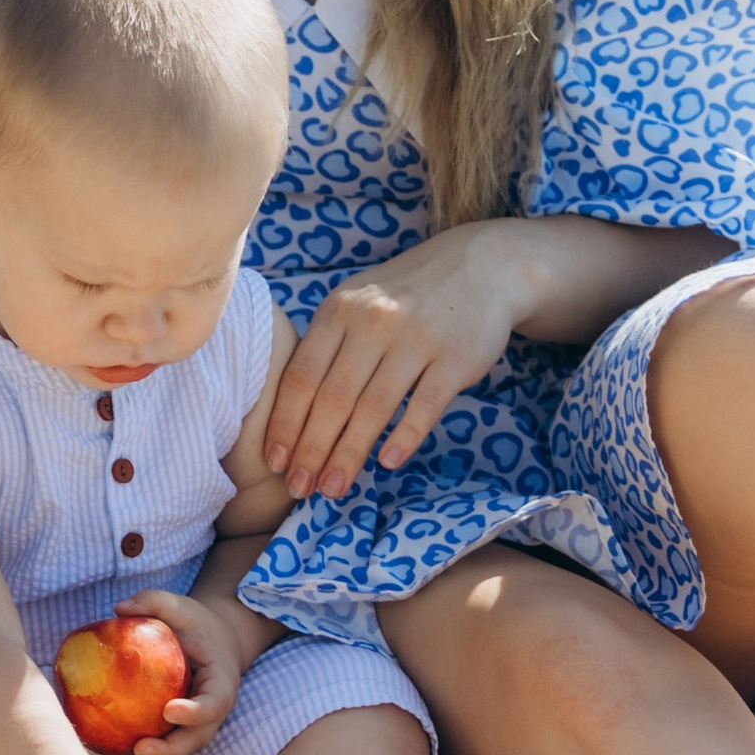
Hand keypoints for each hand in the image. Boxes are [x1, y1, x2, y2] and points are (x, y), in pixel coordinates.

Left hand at [110, 587, 250, 754]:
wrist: (213, 645)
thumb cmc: (195, 625)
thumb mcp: (181, 606)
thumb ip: (154, 601)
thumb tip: (119, 608)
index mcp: (221, 685)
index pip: (214, 704)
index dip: (195, 712)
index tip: (169, 710)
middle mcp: (211, 715)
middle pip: (195, 741)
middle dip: (169, 751)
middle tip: (140, 749)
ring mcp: (195, 728)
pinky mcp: (177, 734)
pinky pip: (161, 753)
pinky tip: (108, 754)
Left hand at [265, 225, 534, 499]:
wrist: (480, 266)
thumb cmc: (403, 296)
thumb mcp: (356, 302)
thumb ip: (325, 345)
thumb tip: (287, 408)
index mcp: (338, 310)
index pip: (301, 376)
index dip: (285, 423)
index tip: (274, 461)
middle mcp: (373, 323)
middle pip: (332, 398)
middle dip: (311, 449)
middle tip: (300, 488)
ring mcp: (415, 339)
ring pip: (373, 408)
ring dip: (350, 454)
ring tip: (334, 487)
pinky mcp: (455, 358)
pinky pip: (424, 405)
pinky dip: (404, 437)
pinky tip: (387, 463)